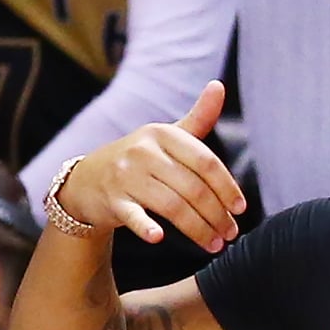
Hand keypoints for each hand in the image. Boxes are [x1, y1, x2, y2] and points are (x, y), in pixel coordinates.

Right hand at [55, 83, 245, 253]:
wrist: (88, 179)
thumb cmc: (138, 159)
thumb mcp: (165, 136)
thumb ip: (197, 118)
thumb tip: (218, 85)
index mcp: (162, 133)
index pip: (205, 162)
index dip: (226, 187)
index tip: (240, 208)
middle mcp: (144, 151)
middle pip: (192, 188)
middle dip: (217, 215)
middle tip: (231, 233)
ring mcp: (126, 176)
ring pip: (172, 206)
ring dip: (198, 229)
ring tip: (215, 244)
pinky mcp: (112, 200)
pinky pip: (132, 215)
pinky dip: (145, 227)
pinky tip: (159, 238)